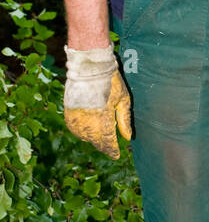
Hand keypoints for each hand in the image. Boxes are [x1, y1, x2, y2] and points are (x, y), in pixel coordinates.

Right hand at [63, 45, 131, 159]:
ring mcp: (76, 115)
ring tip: (99, 141)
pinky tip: (86, 132)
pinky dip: (80, 133)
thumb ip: (125, 120)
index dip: (112, 150)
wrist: (90, 66)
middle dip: (103, 146)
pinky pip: (73, 128)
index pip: (107, 140)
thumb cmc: (111, 81)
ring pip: (83, 136)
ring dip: (92, 140)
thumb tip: (128, 137)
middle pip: (95, 140)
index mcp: (103, 117)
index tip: (116, 155)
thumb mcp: (123, 99)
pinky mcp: (68, 110)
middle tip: (109, 149)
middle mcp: (88, 119)